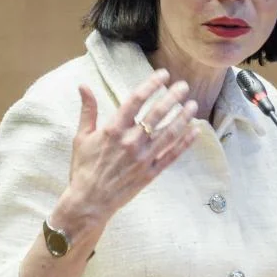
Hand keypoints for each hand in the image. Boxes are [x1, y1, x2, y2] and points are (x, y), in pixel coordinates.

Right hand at [63, 69, 198, 220]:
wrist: (89, 201)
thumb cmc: (83, 168)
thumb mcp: (81, 137)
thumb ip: (87, 110)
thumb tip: (83, 85)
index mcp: (113, 130)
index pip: (136, 100)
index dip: (151, 84)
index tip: (163, 75)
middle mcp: (130, 141)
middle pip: (156, 113)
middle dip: (172, 97)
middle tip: (184, 86)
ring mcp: (143, 158)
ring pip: (168, 133)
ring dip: (183, 117)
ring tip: (193, 105)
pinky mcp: (151, 173)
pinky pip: (172, 155)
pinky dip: (185, 142)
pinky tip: (195, 131)